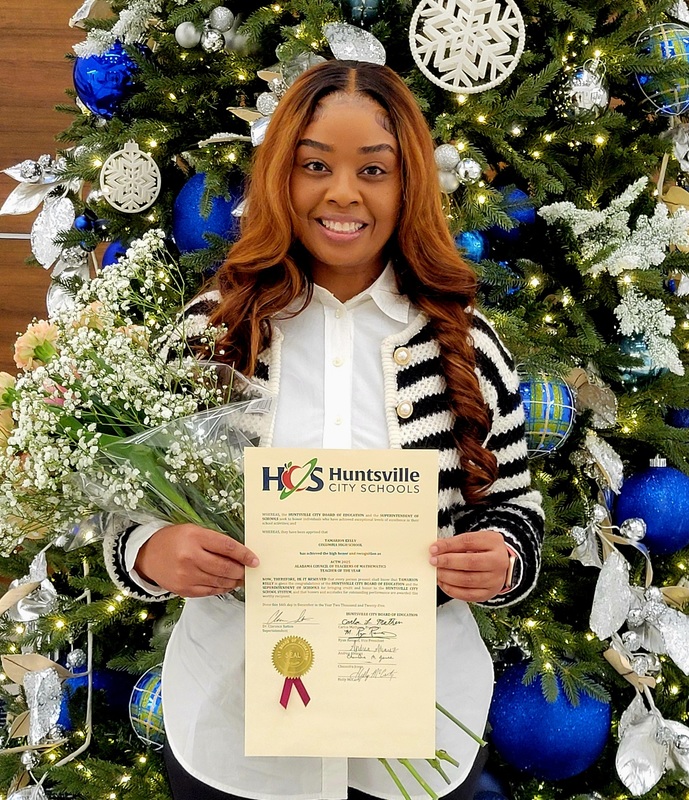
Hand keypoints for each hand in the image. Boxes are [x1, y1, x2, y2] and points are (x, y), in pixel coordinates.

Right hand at [134, 524, 258, 597]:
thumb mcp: (194, 531)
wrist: (148, 555)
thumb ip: (215, 541)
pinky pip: (209, 591)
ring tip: (241, 578)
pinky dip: (222, 588)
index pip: (227, 547)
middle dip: (241, 571)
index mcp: (194, 537)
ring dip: (234, 581)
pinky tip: (227, 584)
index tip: (255, 560)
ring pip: (219, 581)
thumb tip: (240, 554)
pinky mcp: (184, 589)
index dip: (244, 554)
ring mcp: (186, 575)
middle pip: (225, 567)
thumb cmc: (175, 540)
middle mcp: (190, 557)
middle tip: (249, 571)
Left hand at [429, 530, 509, 601]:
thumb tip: (437, 548)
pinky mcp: (488, 594)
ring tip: (437, 572)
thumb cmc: (485, 550)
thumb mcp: (475, 539)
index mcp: (494, 542)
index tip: (434, 548)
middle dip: (447, 562)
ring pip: (467, 580)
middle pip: (470, 562)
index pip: (468, 542)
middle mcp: (498, 562)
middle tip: (433, 561)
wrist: (500, 565)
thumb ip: (457, 543)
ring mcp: (495, 580)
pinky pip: (467, 595)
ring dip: (447, 576)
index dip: (449, 545)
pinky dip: (451, 589)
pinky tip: (443, 583)